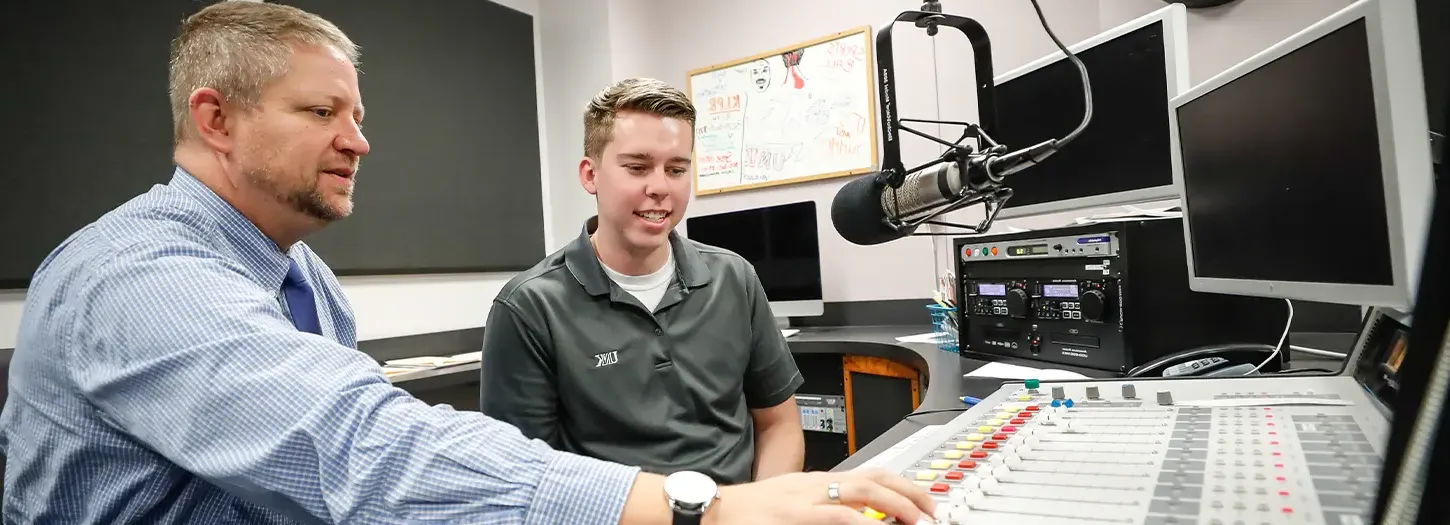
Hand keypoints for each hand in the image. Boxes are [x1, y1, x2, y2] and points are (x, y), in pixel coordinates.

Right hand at [707, 468, 935, 524]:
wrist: (712, 511)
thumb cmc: (748, 513)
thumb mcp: (790, 505)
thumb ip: (821, 510)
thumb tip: (854, 520)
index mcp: (817, 481)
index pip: (869, 474)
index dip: (900, 485)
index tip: (921, 500)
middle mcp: (816, 484)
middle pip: (874, 477)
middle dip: (909, 491)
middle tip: (931, 509)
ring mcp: (807, 499)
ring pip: (862, 491)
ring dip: (895, 504)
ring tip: (916, 518)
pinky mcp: (795, 515)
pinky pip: (837, 515)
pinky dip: (861, 521)